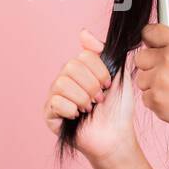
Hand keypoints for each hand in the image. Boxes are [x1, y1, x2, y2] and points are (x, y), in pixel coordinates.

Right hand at [43, 28, 138, 160]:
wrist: (116, 136)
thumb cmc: (118, 108)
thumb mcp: (117, 74)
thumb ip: (102, 51)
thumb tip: (82, 32)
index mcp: (80, 69)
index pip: (83, 56)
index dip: (99, 71)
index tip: (108, 85)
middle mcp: (65, 79)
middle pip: (70, 67)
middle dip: (91, 85)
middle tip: (99, 99)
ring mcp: (56, 96)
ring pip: (62, 83)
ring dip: (82, 98)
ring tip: (89, 108)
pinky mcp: (49, 114)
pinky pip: (55, 102)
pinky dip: (71, 109)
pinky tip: (77, 116)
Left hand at [133, 2, 168, 136]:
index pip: (149, 31)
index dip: (152, 40)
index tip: (156, 45)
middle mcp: (168, 60)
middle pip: (140, 56)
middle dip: (151, 64)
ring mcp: (160, 81)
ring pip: (141, 77)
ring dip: (152, 83)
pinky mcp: (155, 100)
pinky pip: (144, 95)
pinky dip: (155, 99)